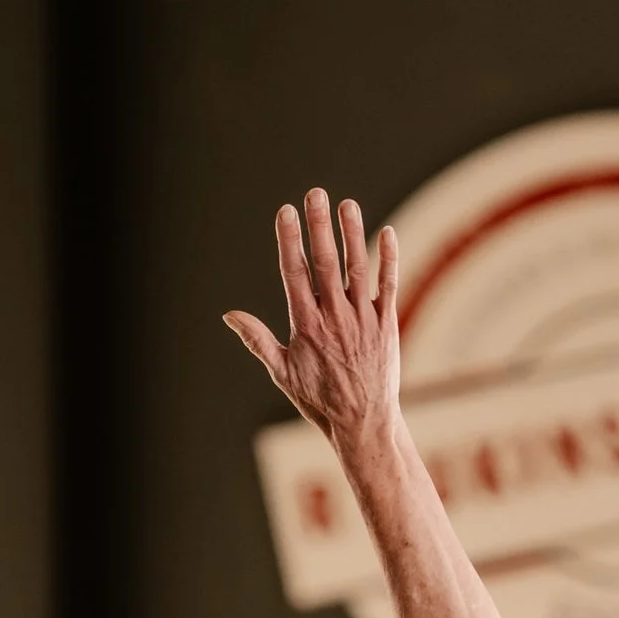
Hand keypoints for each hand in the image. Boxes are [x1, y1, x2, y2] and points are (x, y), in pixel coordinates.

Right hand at [225, 191, 400, 452]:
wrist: (363, 423)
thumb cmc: (318, 399)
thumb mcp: (282, 372)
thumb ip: (257, 339)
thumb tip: (229, 315)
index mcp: (306, 325)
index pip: (295, 272)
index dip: (290, 239)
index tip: (286, 212)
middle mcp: (335, 317)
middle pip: (325, 262)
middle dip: (319, 226)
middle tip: (315, 194)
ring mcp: (363, 319)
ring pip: (358, 268)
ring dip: (352, 233)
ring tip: (347, 204)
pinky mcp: (386, 325)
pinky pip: (389, 286)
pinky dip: (389, 259)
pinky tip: (388, 233)